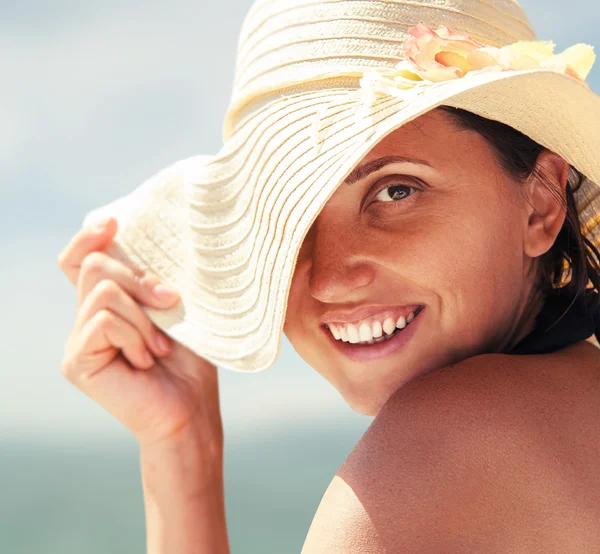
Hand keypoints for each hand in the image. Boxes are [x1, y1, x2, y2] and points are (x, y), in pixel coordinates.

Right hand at [57, 217, 222, 450]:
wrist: (191, 406)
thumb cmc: (190, 358)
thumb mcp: (175, 307)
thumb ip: (151, 278)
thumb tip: (133, 235)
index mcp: (110, 303)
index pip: (80, 259)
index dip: (90, 236)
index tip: (114, 223)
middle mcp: (87, 318)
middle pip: (94, 265)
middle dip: (140, 279)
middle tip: (171, 304)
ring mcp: (78, 339)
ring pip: (103, 290)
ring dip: (143, 316)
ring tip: (160, 346)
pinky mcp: (75, 360)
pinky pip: (103, 320)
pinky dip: (134, 336)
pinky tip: (146, 360)